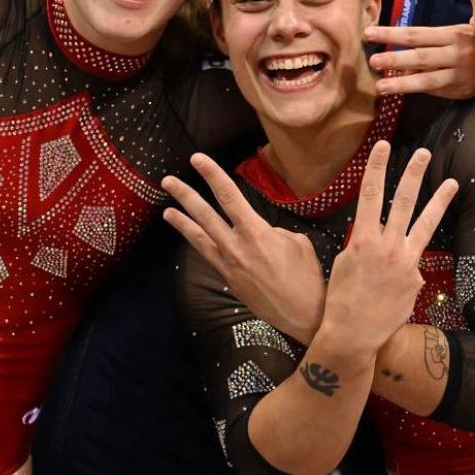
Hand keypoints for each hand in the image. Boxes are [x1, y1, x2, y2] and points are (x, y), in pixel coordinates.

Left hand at [162, 153, 326, 342]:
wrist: (304, 315)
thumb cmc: (307, 277)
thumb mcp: (297, 243)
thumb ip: (273, 232)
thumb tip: (263, 233)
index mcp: (256, 233)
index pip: (229, 196)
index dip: (212, 175)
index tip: (197, 159)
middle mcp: (236, 247)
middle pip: (204, 215)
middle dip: (185, 195)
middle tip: (168, 181)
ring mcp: (229, 265)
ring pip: (199, 238)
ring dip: (182, 222)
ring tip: (167, 210)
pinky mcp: (229, 280)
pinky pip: (208, 256)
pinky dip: (198, 244)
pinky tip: (190, 236)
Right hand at [323, 142, 458, 354]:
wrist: (354, 334)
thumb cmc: (341, 299)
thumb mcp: (344, 263)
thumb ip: (361, 244)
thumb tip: (374, 236)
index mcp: (363, 240)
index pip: (370, 194)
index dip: (376, 167)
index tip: (382, 146)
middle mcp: (388, 247)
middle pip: (403, 201)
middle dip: (413, 174)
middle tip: (422, 153)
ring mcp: (406, 263)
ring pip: (425, 224)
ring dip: (439, 201)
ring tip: (452, 183)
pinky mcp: (417, 280)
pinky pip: (413, 265)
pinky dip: (405, 269)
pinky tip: (392, 287)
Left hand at [365, 24, 474, 98]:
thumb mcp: (460, 30)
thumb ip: (434, 37)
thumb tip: (404, 43)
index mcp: (452, 34)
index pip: (416, 34)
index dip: (392, 34)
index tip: (369, 34)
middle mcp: (455, 54)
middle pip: (420, 56)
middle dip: (395, 59)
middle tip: (372, 62)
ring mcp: (458, 74)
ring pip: (427, 79)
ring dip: (402, 83)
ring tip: (380, 87)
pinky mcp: (461, 90)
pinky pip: (436, 89)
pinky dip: (418, 88)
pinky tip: (401, 90)